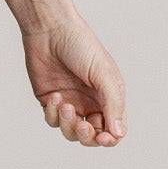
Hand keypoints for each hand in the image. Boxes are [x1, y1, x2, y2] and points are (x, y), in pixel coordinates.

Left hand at [23, 16, 126, 146]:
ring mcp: (70, 103)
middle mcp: (90, 102)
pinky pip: (53, 121)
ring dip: (68, 125)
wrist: (49, 30)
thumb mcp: (103, 74)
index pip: (114, 129)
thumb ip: (113, 104)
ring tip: (65, 105)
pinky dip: (53, 114)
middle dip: (87, 136)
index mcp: (108, 97)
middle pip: (92, 136)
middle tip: (82, 126)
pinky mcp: (50, 101)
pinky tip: (55, 97)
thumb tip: (118, 133)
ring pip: (71, 133)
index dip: (110, 139)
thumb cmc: (81, 46)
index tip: (102, 136)